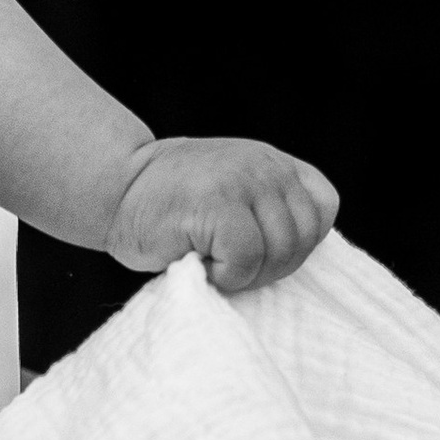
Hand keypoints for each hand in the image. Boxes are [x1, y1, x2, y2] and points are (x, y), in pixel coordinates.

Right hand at [107, 135, 338, 291]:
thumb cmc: (173, 206)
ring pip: (278, 253)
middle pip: (302, 240)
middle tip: (227, 262)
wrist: (117, 188)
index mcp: (275, 163)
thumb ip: (270, 212)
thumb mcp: (235, 194)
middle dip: (269, 267)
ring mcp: (244, 181)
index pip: (323, 210)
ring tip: (211, 258)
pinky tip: (198, 260)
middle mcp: (265, 166)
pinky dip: (224, 275)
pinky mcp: (219, 204)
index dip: (299, 244)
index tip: (259, 250)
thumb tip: (296, 259)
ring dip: (245, 274)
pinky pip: (246, 260)